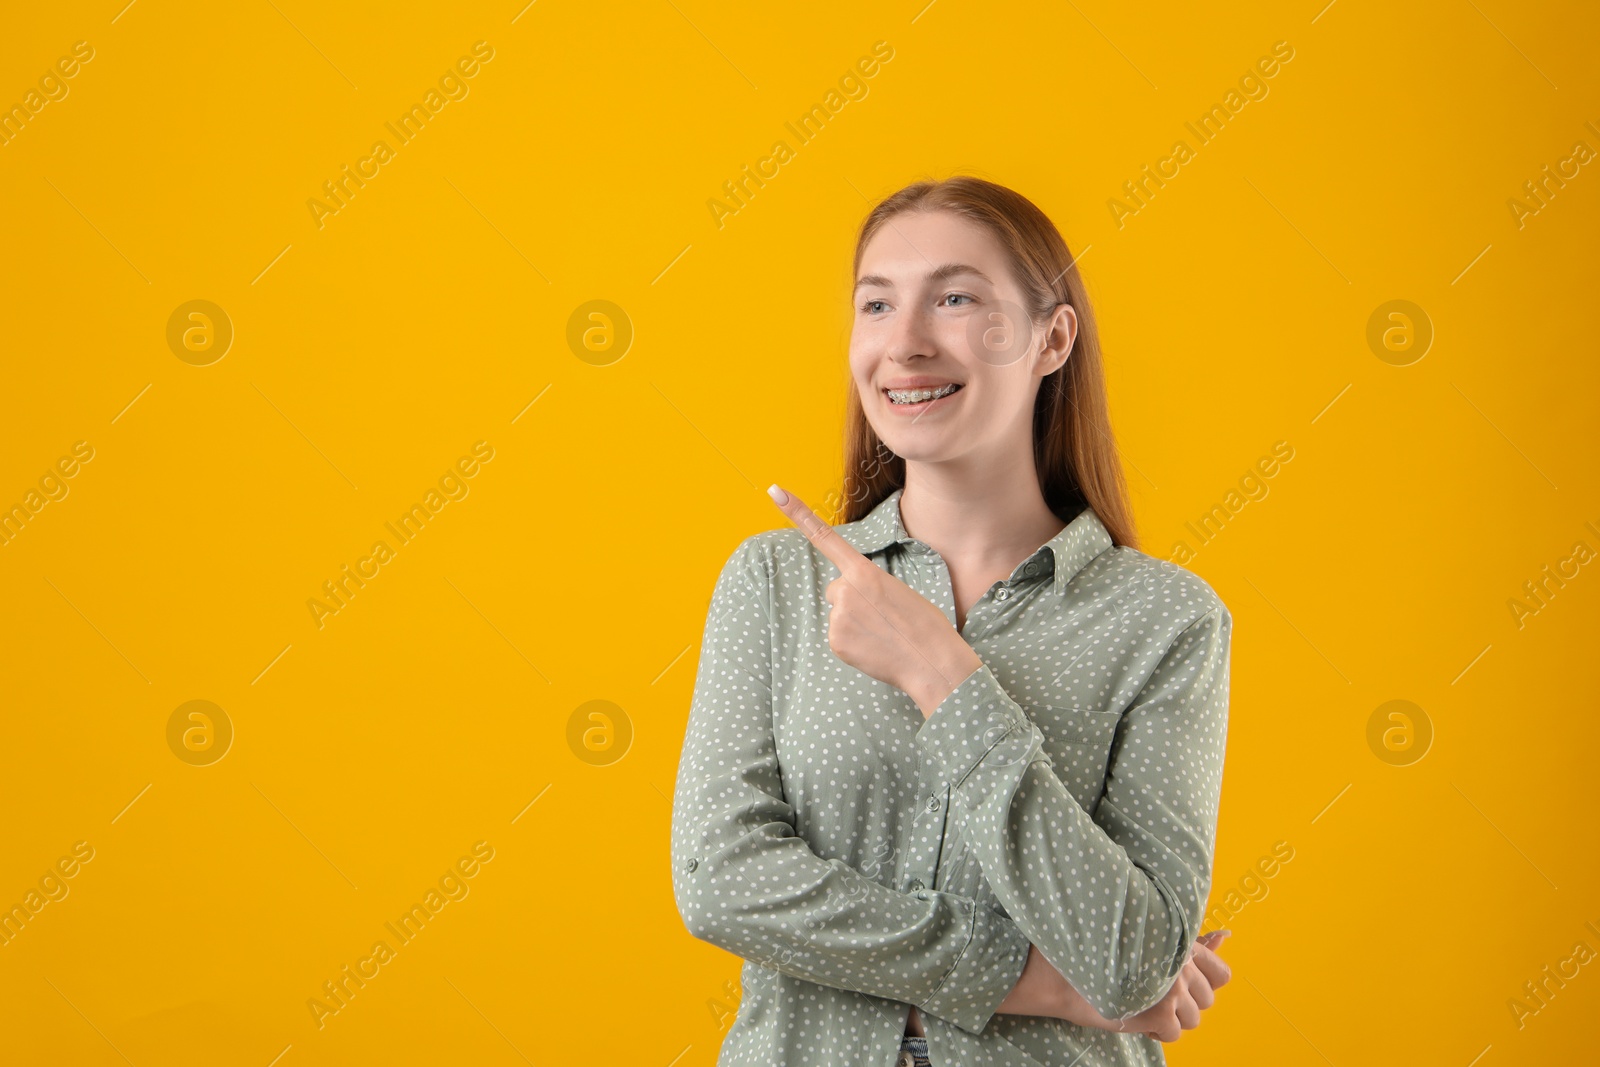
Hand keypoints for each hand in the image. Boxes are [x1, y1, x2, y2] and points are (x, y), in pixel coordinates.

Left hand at [766, 484, 980, 714]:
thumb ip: (867, 586)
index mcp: (864, 571)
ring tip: (883, 633)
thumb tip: (847, 599)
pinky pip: (837, 635)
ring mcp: (837, 616)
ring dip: (855, 622)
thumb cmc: (923, 624)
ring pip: (838, 613)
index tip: (775, 492)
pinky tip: (874, 647)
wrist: (931, 661)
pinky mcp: (835, 641)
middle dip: (853, 600)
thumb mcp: (896, 590)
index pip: (825, 537)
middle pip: (836, 589)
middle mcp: (844, 590)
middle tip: (883, 615)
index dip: (797, 514)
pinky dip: (853, 641)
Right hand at [996, 932, 1231, 1038]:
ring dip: (1170, 1017)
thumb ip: (1184, 938)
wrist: (1060, 969)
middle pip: (1206, 1000)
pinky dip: (1155, 1031)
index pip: (1221, 973)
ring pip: (1192, 1019)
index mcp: (1179, 940)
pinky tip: (1134, 1015)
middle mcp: (1181, 963)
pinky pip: (1173, 1034)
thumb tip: (1225, 935)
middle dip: (1183, 1002)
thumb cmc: (1097, 948)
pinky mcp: (1161, 1014)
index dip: (1203, 982)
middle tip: (1151, 992)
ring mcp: (1172, 989)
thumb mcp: (1144, 935)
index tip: (1179, 982)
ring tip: (1141, 1003)